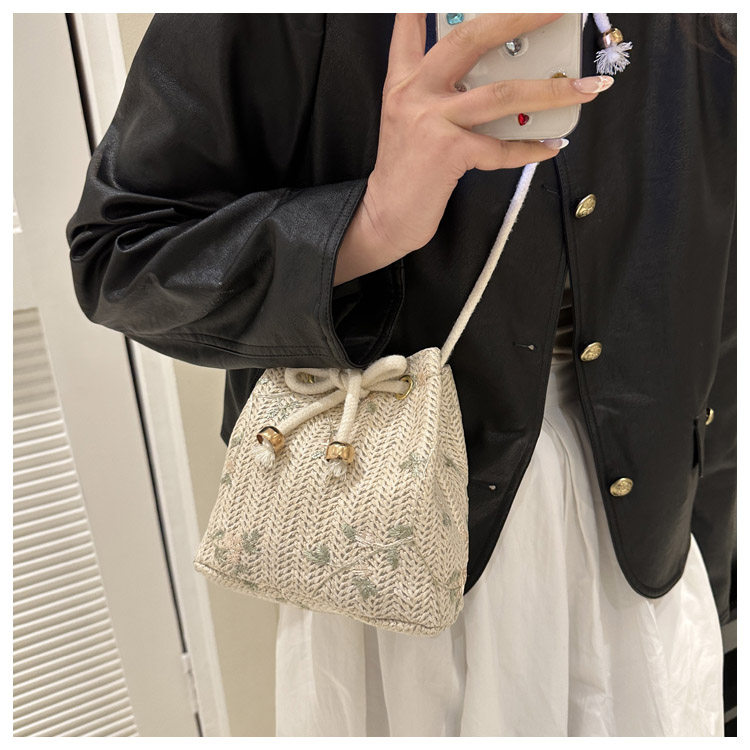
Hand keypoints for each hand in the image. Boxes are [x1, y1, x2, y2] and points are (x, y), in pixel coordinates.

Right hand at [360, 13, 613, 258]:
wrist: (386, 216)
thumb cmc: (408, 171)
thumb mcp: (415, 120)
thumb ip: (445, 93)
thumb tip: (499, 78)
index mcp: (405, 80)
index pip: (412, 23)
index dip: (426, 2)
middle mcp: (415, 92)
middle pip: (472, 37)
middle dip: (521, 16)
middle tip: (557, 9)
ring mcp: (431, 120)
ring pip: (502, 93)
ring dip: (552, 90)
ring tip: (587, 87)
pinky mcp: (446, 152)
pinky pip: (501, 147)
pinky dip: (531, 148)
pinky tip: (551, 145)